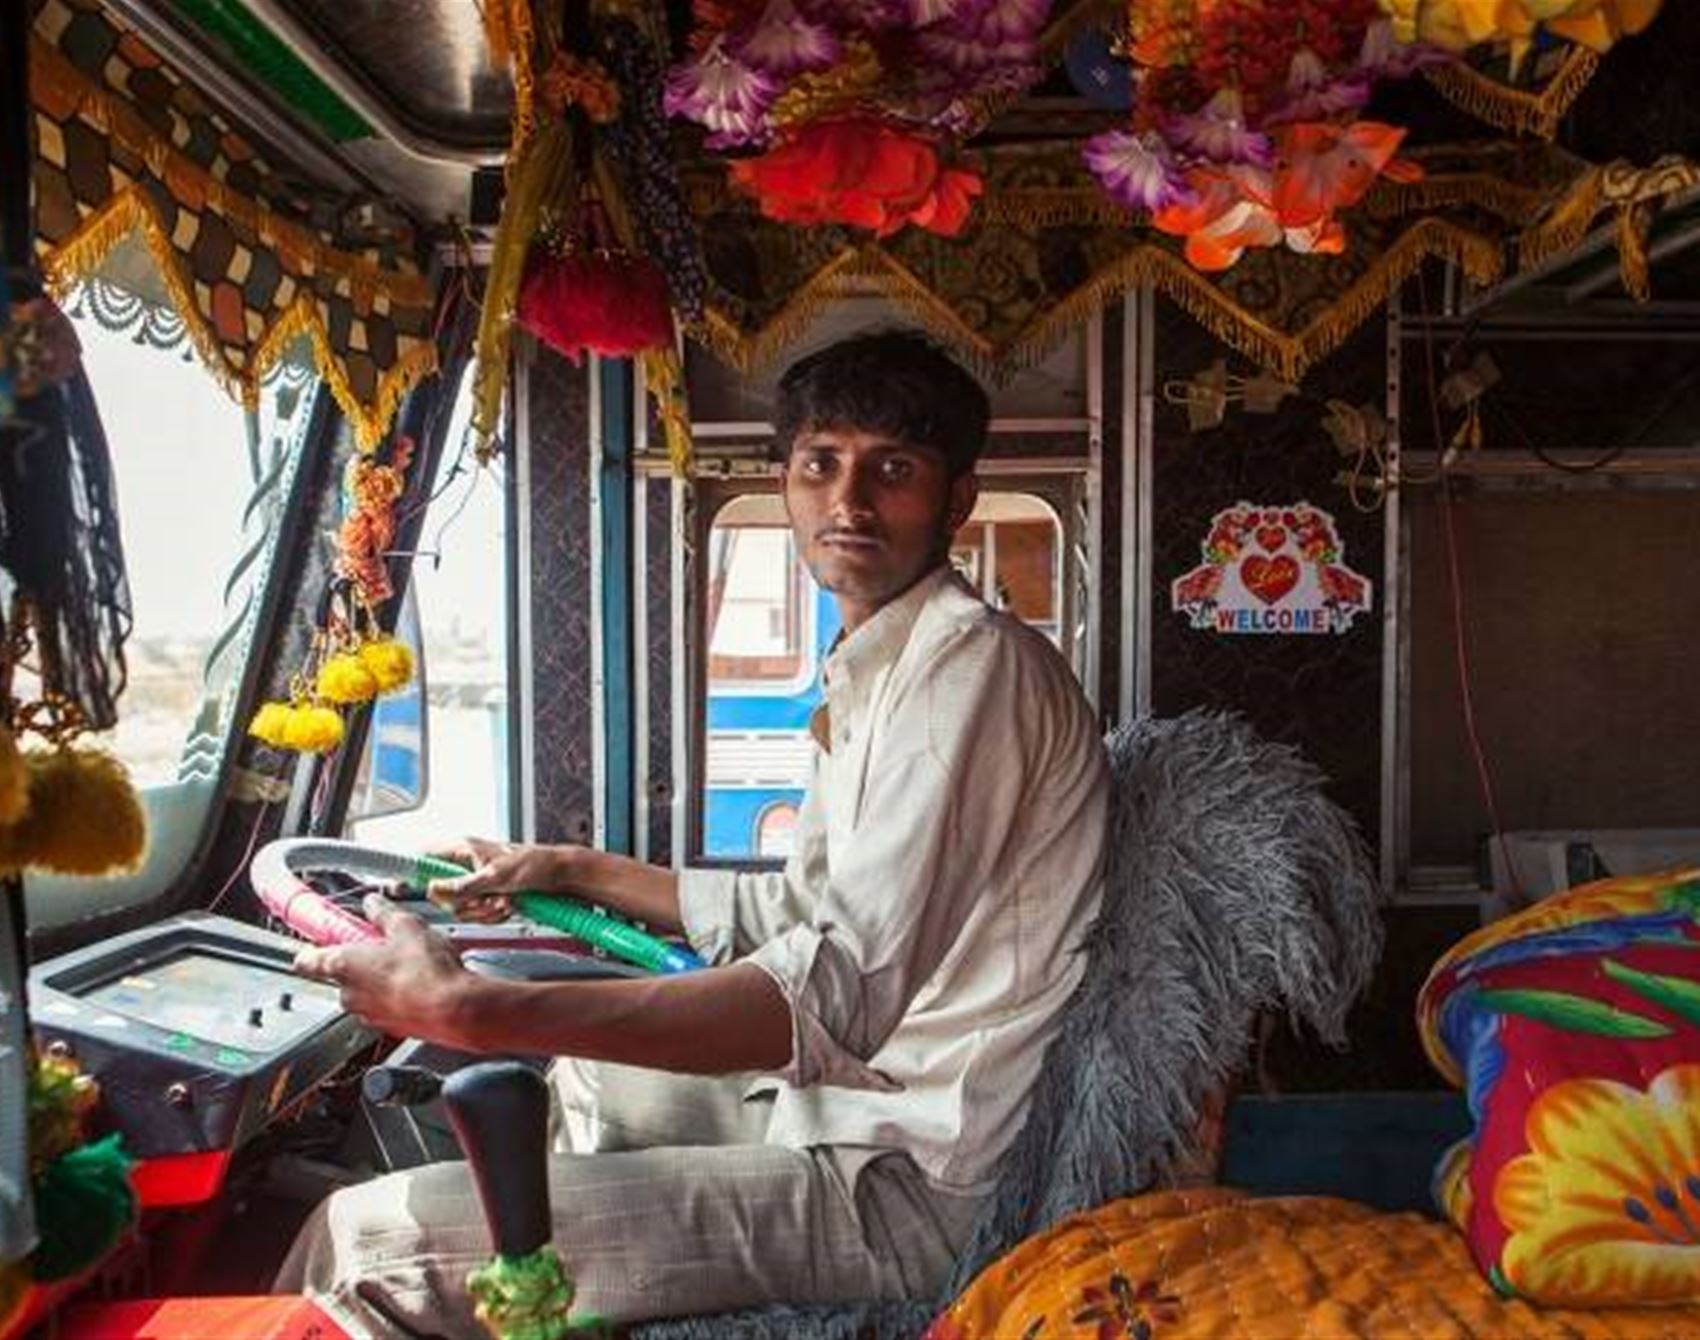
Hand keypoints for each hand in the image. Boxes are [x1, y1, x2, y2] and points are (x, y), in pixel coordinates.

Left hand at [294, 896, 473, 1044]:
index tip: (323, 936)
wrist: (453, 1008)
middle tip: (384, 943)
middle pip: (342, 973)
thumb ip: (383, 913)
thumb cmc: (425, 971)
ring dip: (382, 977)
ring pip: (366, 990)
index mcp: (342, 965)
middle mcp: (349, 994)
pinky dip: (398, 994)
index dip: (313, 947)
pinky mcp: (390, 1026)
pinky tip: (421, 980)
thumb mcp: (406, 926)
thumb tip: (373, 904)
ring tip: (410, 961)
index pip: (306, 960)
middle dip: (362, 959)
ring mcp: (368, 1013)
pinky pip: (387, 1005)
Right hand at [423, 837, 576, 922]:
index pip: (424, 858)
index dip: (411, 873)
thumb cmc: (537, 864)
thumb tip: (434, 890)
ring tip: (504, 900)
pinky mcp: (490, 898)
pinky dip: (495, 914)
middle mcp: (467, 866)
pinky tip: (510, 906)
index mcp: (463, 850)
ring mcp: (478, 883)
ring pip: (461, 908)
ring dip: (484, 910)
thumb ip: (462, 886)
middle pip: (441, 894)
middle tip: (485, 898)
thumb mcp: (496, 876)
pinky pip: (479, 914)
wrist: (563, 878)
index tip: (397, 886)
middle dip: (465, 902)